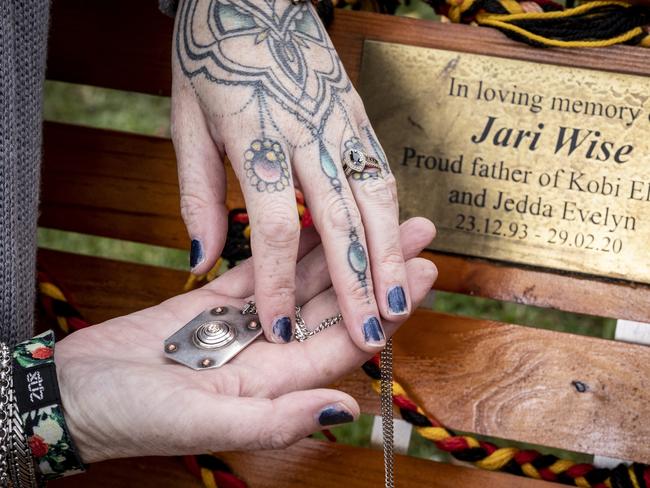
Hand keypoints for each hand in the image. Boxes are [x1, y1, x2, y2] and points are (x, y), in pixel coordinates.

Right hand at [54, 219, 435, 461]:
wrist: (74, 394)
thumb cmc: (129, 417)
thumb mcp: (204, 423)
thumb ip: (276, 419)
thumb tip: (346, 411)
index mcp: (273, 383)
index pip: (344, 341)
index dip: (386, 308)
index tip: (421, 275)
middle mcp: (267, 352)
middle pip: (334, 305)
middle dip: (375, 268)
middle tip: (416, 232)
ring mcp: (242, 325)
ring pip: (301, 280)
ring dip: (339, 251)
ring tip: (375, 215)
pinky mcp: (212, 303)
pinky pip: (260, 269)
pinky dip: (285, 246)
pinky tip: (311, 223)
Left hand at [171, 0, 405, 350]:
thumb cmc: (211, 56)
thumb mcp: (185, 121)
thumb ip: (197, 193)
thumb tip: (200, 260)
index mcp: (254, 135)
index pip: (277, 225)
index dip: (281, 282)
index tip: (280, 328)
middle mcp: (306, 131)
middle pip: (340, 221)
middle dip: (356, 286)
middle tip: (369, 336)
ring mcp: (339, 120)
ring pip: (374, 198)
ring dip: (388, 257)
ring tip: (398, 305)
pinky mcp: (357, 112)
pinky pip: (379, 170)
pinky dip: (391, 216)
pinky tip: (397, 251)